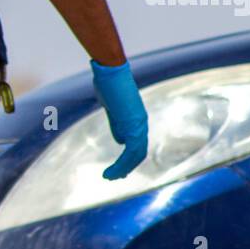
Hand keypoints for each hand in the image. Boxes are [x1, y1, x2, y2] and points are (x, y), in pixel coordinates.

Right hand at [90, 60, 147, 179]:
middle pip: (139, 152)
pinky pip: (131, 151)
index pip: (137, 145)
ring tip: (110, 177)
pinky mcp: (132, 124)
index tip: (117, 168)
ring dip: (123, 168)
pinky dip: (122, 163)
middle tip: (114, 177)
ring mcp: (138, 124)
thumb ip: (116, 125)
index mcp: (136, 119)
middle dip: (126, 167)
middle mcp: (141, 123)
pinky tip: (111, 170)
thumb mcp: (112, 109)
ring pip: (136, 154)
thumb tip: (120, 141)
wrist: (109, 71)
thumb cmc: (108, 83)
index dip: (128, 159)